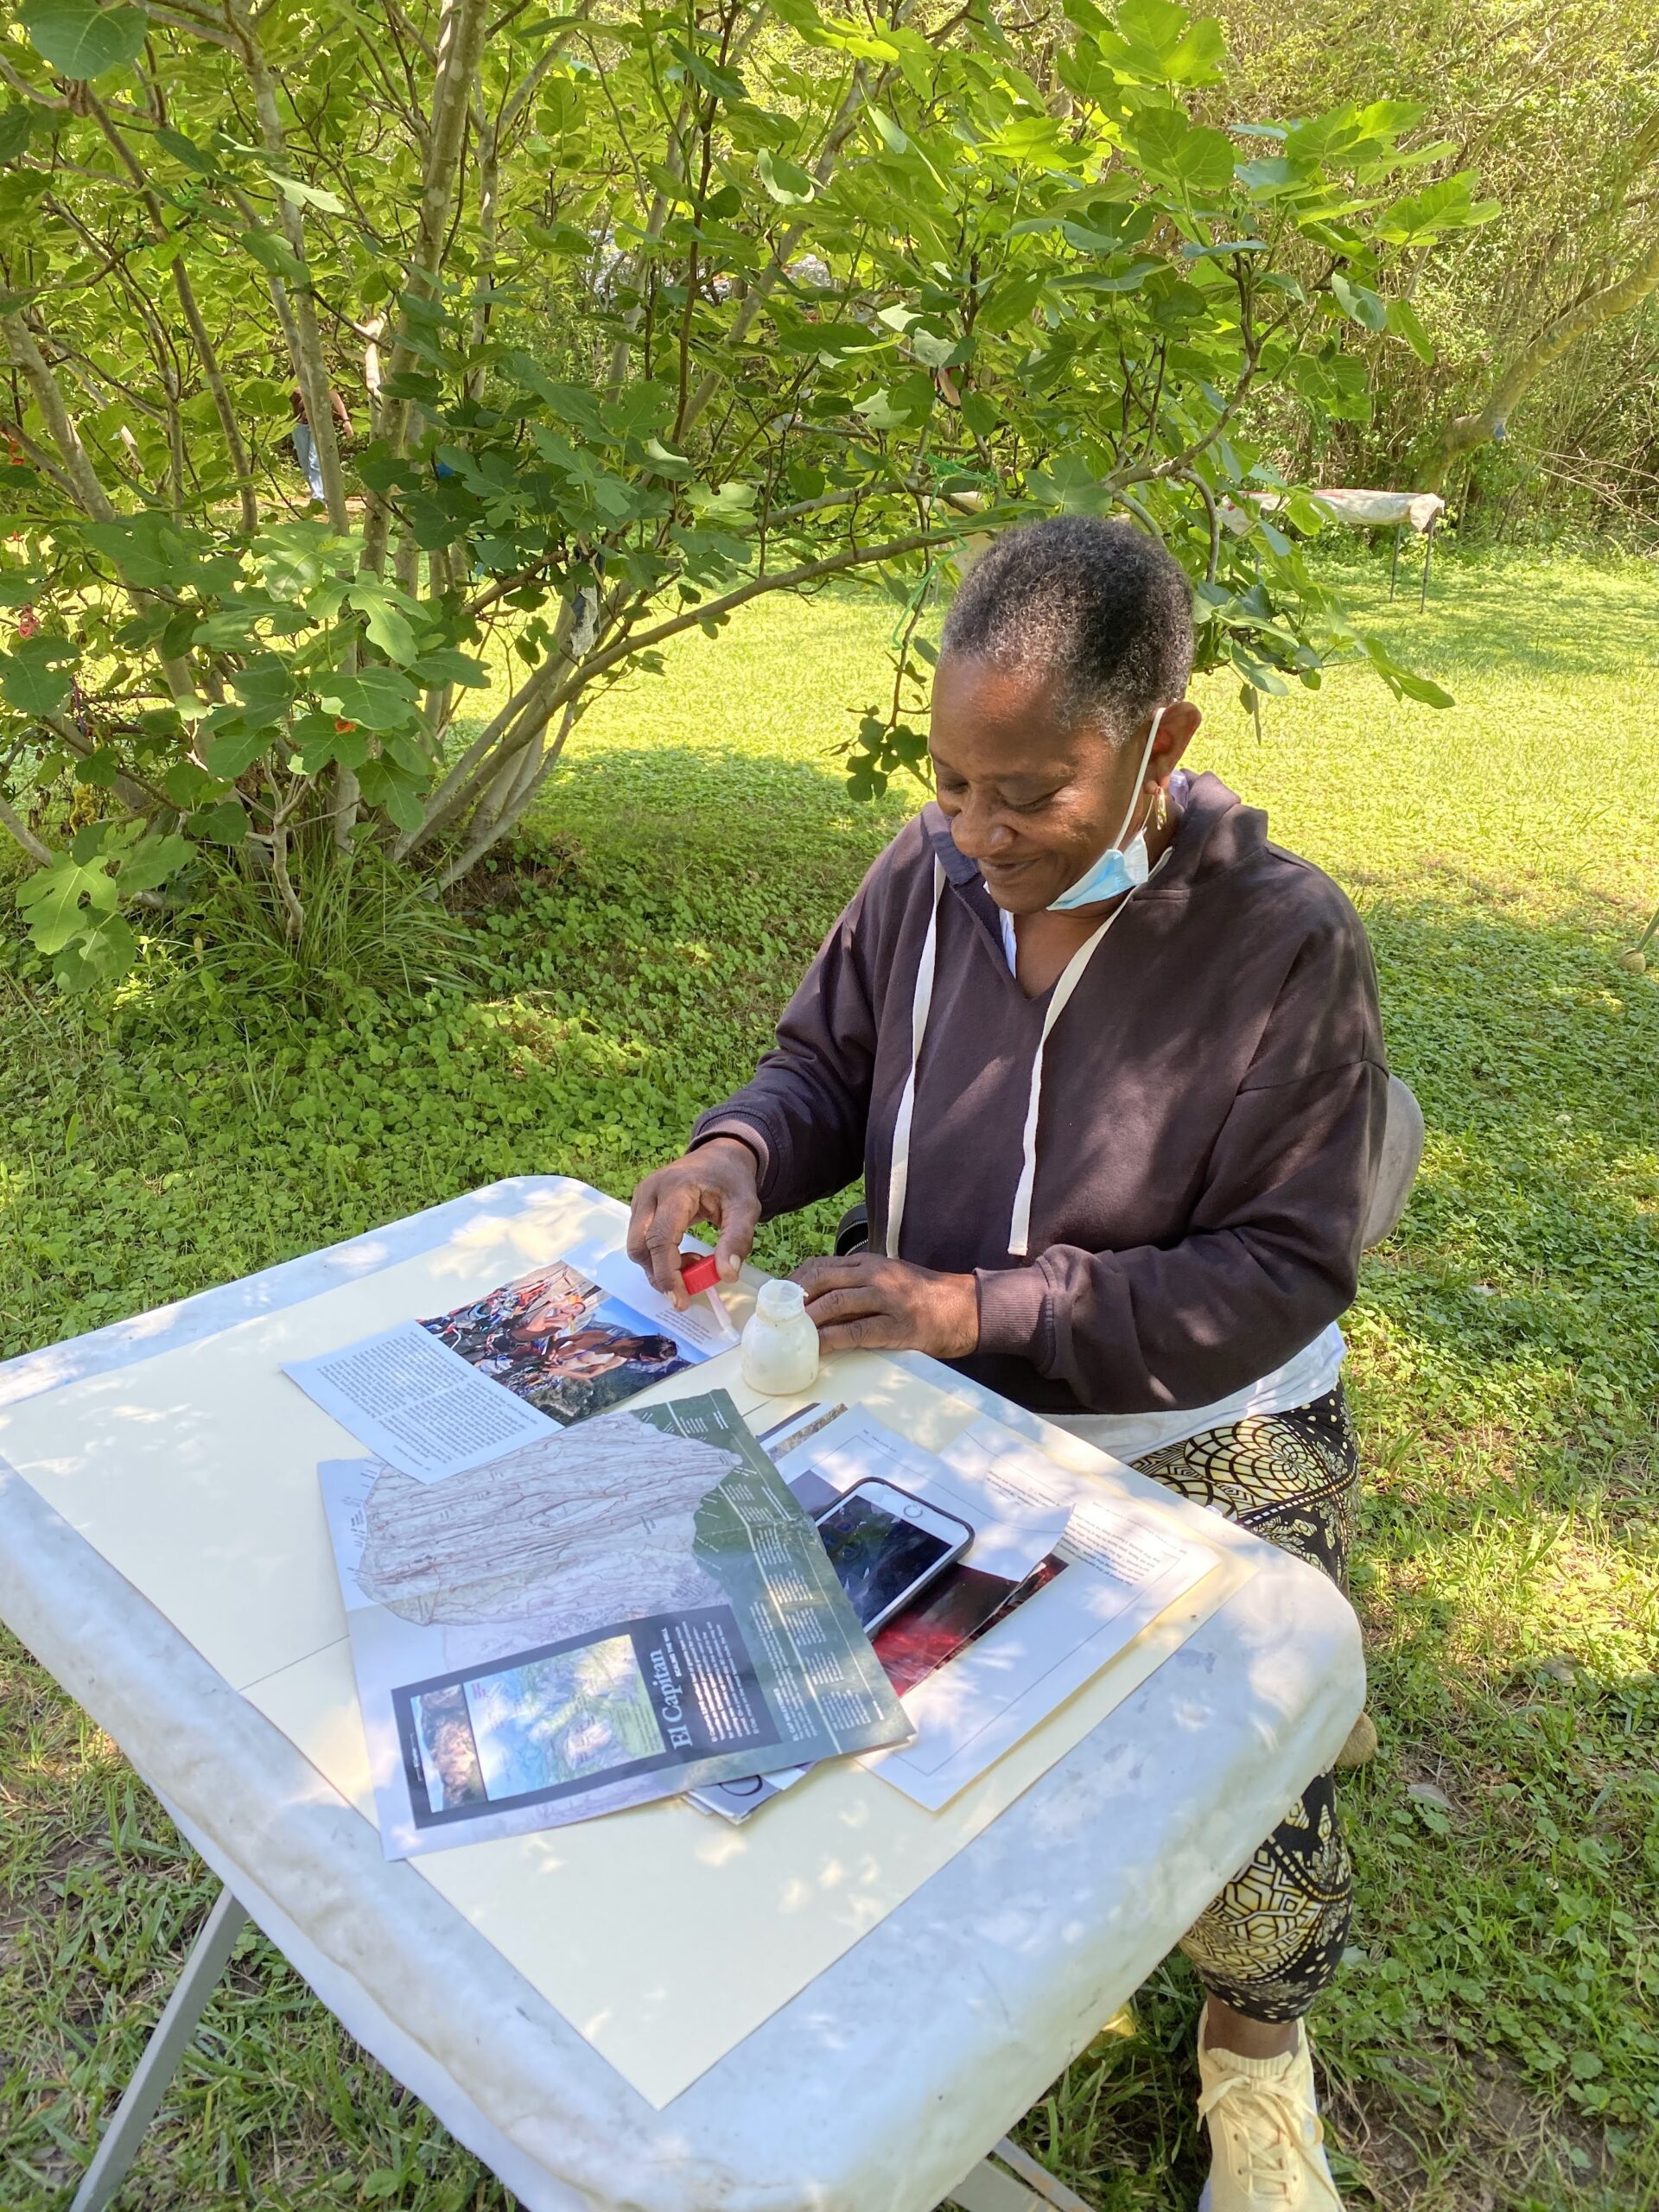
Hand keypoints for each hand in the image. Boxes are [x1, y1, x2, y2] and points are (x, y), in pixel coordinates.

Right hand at [627, 1138, 760, 1308]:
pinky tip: (683, 1255)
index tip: (681, 1301)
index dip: (668, 1274)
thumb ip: (737, 1240)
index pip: (660, 1238)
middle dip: (660, 1274)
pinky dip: (659, 1257)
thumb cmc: (732, 1181)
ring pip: (637, 1247)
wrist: (719, 1156)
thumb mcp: (746, 1208)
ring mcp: (640, 1199)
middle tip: (691, 1285)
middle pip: (639, 1246)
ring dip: (660, 1267)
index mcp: (675, 1188)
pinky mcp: (640, 1207)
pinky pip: (641, 1241)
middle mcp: (649, 1192)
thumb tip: (726, 1276)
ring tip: (694, 1262)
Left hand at [789, 1253, 978, 1359]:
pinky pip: (856, 1331)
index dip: (793, 1283)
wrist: (966, 1309)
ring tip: (788, 1334)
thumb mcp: (889, 1278)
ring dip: (806, 1320)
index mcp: (870, 1262)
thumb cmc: (924, 1297)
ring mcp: (887, 1299)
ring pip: (834, 1303)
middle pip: (820, 1279)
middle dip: (792, 1299)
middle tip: (774, 1318)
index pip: (819, 1265)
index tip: (776, 1299)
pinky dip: (831, 1339)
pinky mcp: (896, 1326)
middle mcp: (875, 1275)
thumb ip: (857, 1284)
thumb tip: (817, 1304)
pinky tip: (816, 1348)